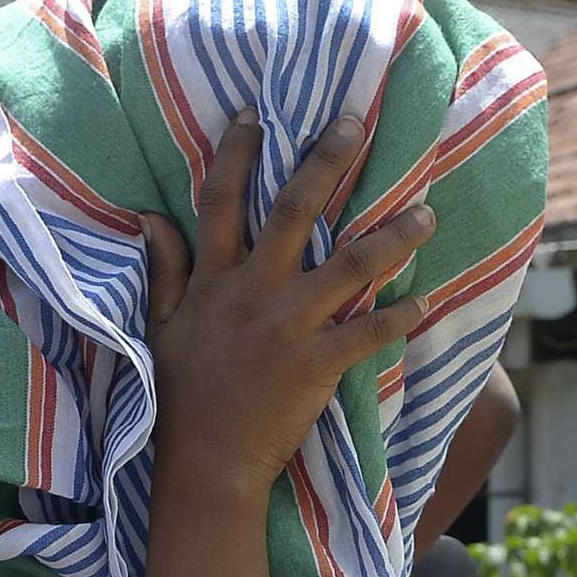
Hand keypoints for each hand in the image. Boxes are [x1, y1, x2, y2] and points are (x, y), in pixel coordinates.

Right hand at [143, 117, 434, 506]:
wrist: (205, 462)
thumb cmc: (182, 395)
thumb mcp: (161, 326)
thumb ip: (166, 270)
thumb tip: (150, 216)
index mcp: (213, 280)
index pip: (221, 201)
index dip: (237, 154)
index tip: (255, 114)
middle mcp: (252, 292)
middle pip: (292, 212)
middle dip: (324, 163)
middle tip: (353, 125)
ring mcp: (287, 327)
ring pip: (346, 266)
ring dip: (390, 237)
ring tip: (426, 213)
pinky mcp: (317, 364)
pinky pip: (367, 334)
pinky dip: (399, 317)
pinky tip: (426, 300)